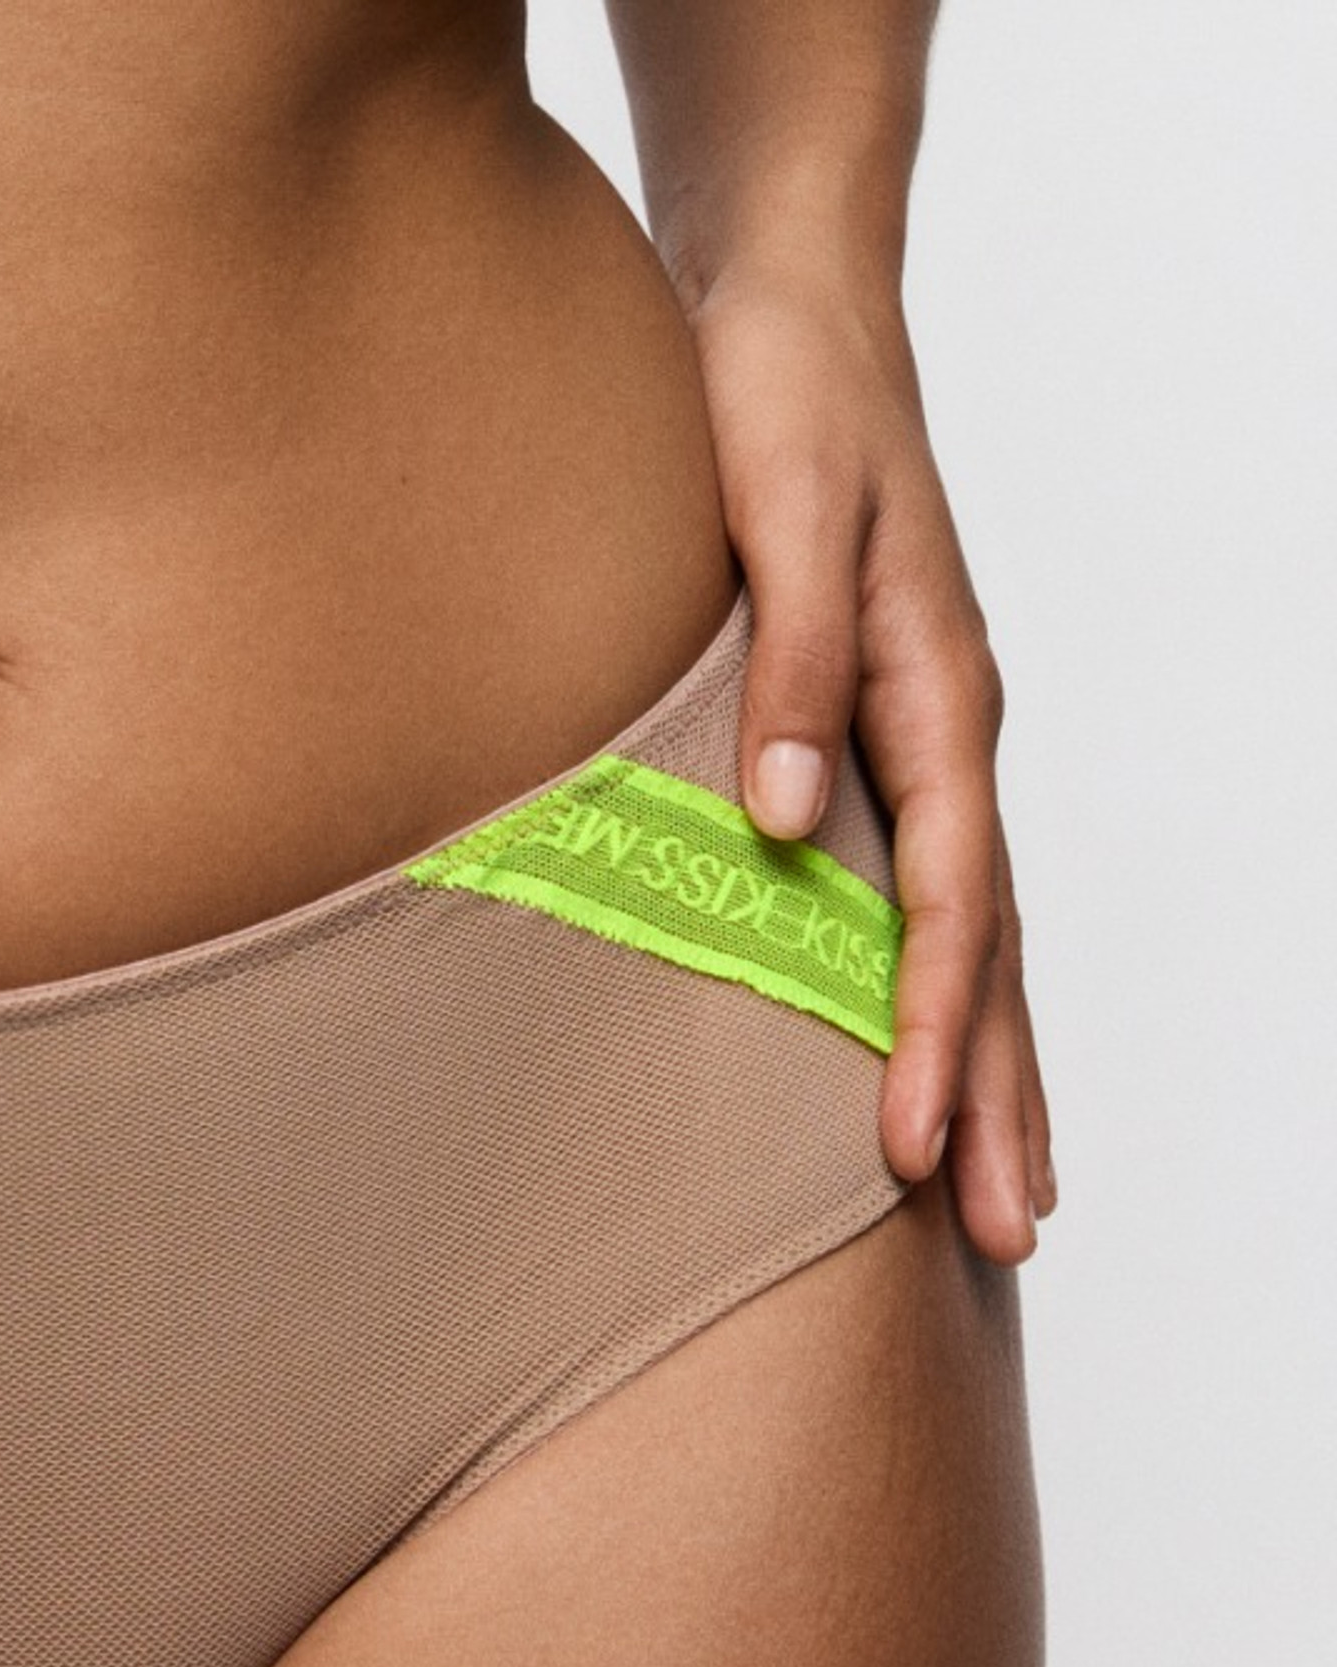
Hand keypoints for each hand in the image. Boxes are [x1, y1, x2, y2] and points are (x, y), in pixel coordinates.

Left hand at [687, 269, 1051, 1264]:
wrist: (791, 310)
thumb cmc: (777, 402)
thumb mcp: (775, 514)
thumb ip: (786, 668)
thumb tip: (781, 821)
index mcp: (932, 694)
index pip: (948, 902)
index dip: (936, 1029)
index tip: (912, 1145)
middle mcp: (946, 734)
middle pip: (991, 948)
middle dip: (1003, 1093)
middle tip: (1013, 1234)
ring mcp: (923, 743)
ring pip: (974, 935)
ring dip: (992, 1065)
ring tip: (1003, 1195)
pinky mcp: (879, 739)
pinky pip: (926, 897)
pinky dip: (942, 991)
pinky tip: (929, 1058)